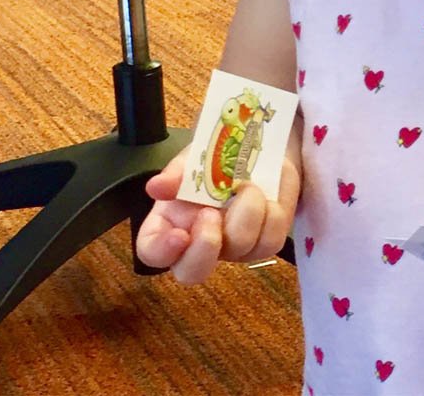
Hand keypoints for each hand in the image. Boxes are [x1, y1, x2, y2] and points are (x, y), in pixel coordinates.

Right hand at [135, 148, 299, 284]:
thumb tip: (156, 186)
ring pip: (240, 249)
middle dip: (204, 248)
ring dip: (246, 212)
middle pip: (192, 272)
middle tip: (210, 213)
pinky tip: (265, 194)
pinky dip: (269, 213)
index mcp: (171, 223)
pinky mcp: (266, 242)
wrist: (255, 150)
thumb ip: (176, 174)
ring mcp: (234, 248)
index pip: (153, 252)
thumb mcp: (193, 159)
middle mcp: (199, 244)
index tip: (178, 235)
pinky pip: (269, 240)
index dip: (162, 251)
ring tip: (246, 185)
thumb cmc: (214, 161)